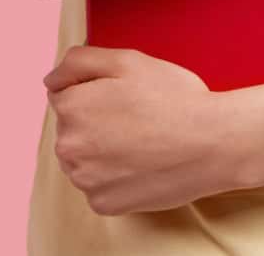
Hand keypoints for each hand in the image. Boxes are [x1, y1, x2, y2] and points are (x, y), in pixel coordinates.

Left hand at [45, 46, 236, 214]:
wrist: (213, 143)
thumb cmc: (174, 98)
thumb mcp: (128, 60)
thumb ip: (80, 61)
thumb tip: (51, 80)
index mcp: (71, 107)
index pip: (65, 95)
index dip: (97, 91)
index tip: (124, 96)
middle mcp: (68, 147)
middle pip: (73, 129)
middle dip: (97, 121)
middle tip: (138, 118)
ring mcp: (85, 179)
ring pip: (85, 159)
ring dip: (104, 151)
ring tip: (143, 142)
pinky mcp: (103, 204)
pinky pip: (100, 186)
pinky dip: (116, 177)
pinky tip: (142, 164)